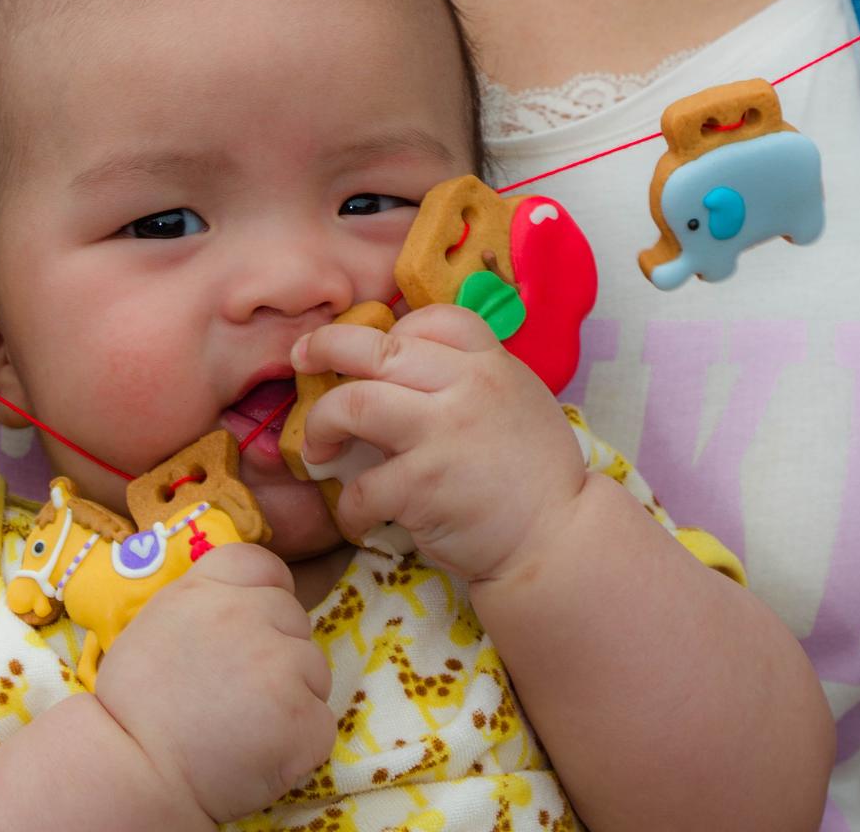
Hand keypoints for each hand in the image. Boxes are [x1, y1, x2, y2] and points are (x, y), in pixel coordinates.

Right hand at [94, 543, 334, 825]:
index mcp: (207, 588)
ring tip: (245, 729)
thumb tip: (242, 605)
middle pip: (294, 618)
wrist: (131, 777)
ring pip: (313, 670)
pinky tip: (261, 756)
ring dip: (292, 698)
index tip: (255, 627)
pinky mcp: (302, 715)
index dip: (266, 594)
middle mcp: (248, 613)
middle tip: (237, 696)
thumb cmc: (132, 712)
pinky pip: (320, 723)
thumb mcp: (156, 627)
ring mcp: (280, 662)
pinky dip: (300, 744)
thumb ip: (203, 606)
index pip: (264, 565)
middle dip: (277, 653)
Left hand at [292, 303, 586, 582]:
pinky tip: (357, 515)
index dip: (391, 330)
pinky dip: (349, 505)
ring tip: (316, 446)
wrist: (558, 539)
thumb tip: (407, 364)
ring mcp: (442, 433)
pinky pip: (362, 486)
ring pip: (354, 403)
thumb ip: (471, 376)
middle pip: (376, 347)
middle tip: (301, 359)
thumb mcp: (517, 399)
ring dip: (320, 424)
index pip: (431, 320)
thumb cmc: (535, 473)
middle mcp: (465, 385)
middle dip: (325, 348)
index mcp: (490, 361)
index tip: (371, 353)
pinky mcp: (423, 485)